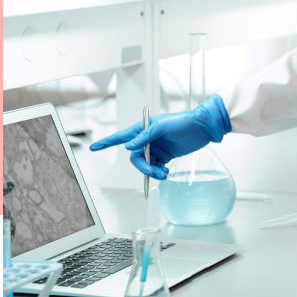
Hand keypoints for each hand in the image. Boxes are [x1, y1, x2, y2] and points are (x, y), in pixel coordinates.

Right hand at [90, 95, 231, 178]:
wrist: (204, 128)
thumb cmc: (184, 122)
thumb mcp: (164, 127)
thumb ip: (145, 136)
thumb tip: (128, 147)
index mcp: (144, 128)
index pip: (121, 136)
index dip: (107, 143)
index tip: (93, 148)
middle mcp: (147, 139)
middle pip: (135, 157)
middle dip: (142, 167)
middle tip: (154, 172)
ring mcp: (156, 148)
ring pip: (145, 165)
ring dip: (152, 172)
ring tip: (164, 174)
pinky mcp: (165, 156)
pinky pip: (155, 168)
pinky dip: (158, 173)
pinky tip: (166, 173)